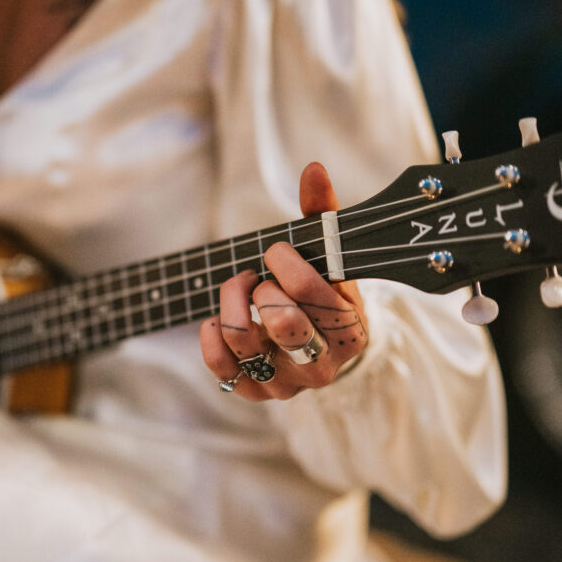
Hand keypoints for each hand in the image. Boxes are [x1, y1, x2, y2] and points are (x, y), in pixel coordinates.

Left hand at [200, 162, 368, 399]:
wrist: (324, 349)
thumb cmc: (326, 294)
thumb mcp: (332, 260)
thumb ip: (322, 215)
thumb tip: (313, 170)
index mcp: (350, 330)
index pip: (310, 290)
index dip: (284, 261)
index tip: (276, 251)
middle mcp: (321, 364)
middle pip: (280, 320)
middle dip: (260, 285)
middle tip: (259, 275)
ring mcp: (286, 383)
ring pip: (243, 339)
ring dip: (231, 300)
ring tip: (239, 286)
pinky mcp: (255, 392)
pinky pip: (221, 367)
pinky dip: (211, 335)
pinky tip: (217, 317)